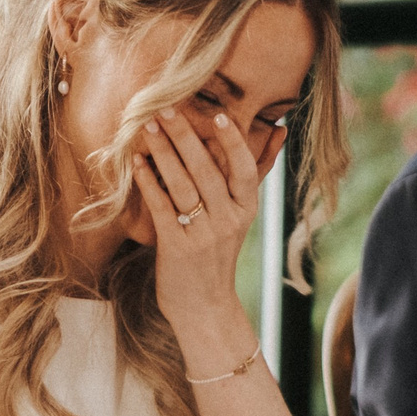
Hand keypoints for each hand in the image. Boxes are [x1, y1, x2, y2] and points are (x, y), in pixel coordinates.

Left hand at [134, 108, 265, 366]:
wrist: (204, 306)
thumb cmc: (217, 253)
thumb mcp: (240, 216)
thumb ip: (253, 175)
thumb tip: (279, 130)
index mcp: (246, 209)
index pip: (244, 169)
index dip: (232, 142)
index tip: (218, 116)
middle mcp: (228, 220)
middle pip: (206, 170)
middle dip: (185, 137)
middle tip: (166, 109)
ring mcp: (203, 234)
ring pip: (182, 185)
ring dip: (163, 153)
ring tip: (148, 128)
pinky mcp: (177, 247)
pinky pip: (162, 207)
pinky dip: (148, 182)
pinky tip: (137, 163)